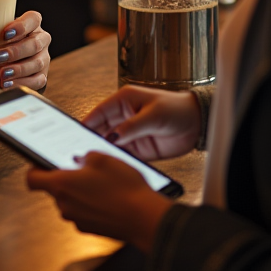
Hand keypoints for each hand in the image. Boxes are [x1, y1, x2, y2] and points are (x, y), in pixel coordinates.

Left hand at [0, 10, 50, 89]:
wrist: (4, 65)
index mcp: (29, 24)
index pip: (34, 18)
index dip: (22, 25)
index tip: (4, 33)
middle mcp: (39, 40)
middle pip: (36, 42)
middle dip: (16, 50)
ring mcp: (42, 59)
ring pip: (38, 62)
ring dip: (19, 69)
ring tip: (1, 75)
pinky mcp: (40, 77)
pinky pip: (37, 81)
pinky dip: (22, 84)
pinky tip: (7, 86)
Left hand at [26, 152, 172, 252]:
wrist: (143, 218)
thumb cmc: (124, 189)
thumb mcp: (102, 157)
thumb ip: (84, 156)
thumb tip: (80, 160)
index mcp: (61, 185)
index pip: (32, 179)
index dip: (35, 167)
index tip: (42, 160)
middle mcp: (64, 205)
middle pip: (54, 189)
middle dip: (66, 177)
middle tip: (84, 167)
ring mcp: (77, 220)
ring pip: (70, 200)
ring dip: (81, 191)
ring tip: (102, 181)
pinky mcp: (90, 229)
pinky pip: (84, 211)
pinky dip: (92, 204)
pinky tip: (109, 195)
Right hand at [84, 86, 200, 160]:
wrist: (198, 124)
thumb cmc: (177, 109)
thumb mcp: (153, 115)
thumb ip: (131, 127)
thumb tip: (111, 138)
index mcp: (124, 101)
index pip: (98, 112)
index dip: (86, 123)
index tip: (73, 135)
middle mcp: (124, 117)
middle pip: (101, 130)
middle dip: (91, 140)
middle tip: (79, 154)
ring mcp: (130, 134)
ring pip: (110, 145)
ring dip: (103, 153)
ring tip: (92, 164)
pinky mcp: (139, 149)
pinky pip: (123, 156)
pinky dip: (116, 162)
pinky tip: (110, 169)